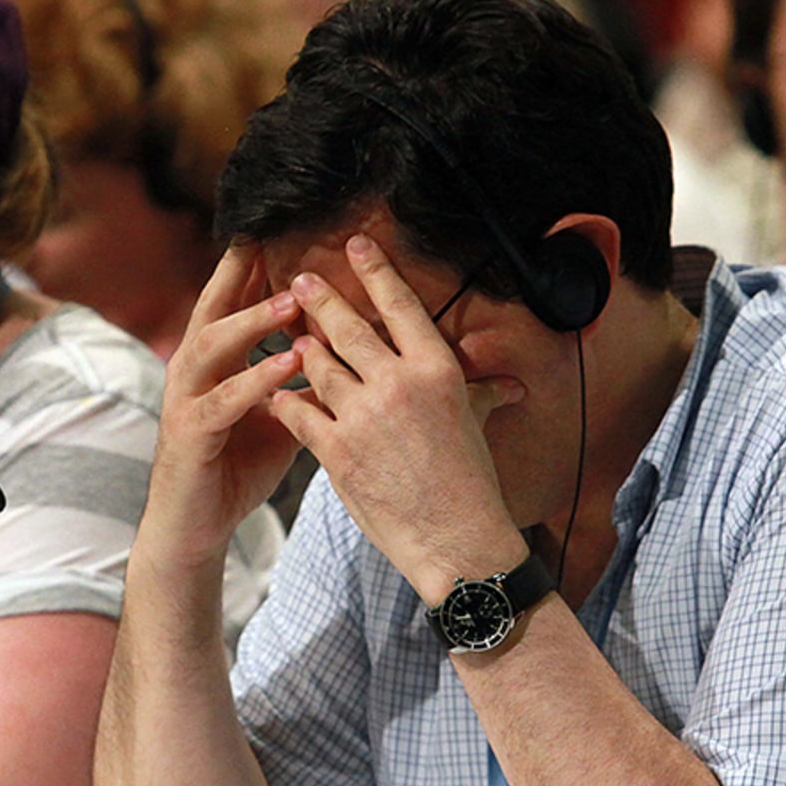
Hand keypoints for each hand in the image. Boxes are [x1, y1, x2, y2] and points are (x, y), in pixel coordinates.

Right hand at [147, 242, 306, 566]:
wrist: (196, 524)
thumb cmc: (236, 463)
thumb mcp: (278, 411)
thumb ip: (303, 378)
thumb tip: (348, 349)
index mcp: (213, 359)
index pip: (232, 299)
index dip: (252, 264)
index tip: (279, 226)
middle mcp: (193, 369)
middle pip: (213, 306)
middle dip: (241, 271)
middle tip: (271, 237)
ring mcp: (187, 399)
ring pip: (213, 345)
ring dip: (253, 321)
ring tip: (291, 301)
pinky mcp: (191, 434)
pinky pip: (223, 400)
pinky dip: (256, 380)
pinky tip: (287, 366)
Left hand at [272, 235, 525, 601]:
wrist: (457, 540)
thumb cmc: (472, 483)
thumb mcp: (475, 426)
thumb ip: (481, 395)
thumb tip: (509, 385)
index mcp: (437, 370)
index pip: (401, 306)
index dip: (375, 271)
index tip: (356, 245)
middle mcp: (398, 384)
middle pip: (348, 328)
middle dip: (321, 300)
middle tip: (303, 279)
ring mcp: (363, 417)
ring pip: (318, 366)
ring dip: (302, 350)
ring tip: (293, 336)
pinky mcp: (336, 451)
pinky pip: (299, 412)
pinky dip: (286, 399)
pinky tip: (276, 391)